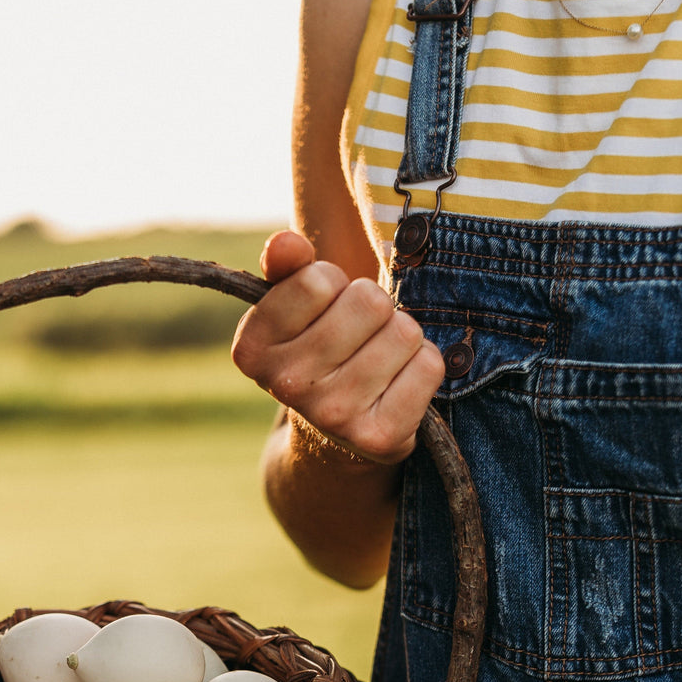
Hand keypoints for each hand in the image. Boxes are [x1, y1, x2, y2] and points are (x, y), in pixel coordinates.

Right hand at [232, 231, 443, 465]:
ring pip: (404, 332)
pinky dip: (424, 364)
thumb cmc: (320, 348)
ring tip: (380, 357)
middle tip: (361, 333)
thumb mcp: (293, 306)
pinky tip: (400, 381)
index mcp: (253, 349)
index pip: (316, 281)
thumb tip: (287, 244)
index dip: (334, 283)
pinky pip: (428, 365)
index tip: (326, 307)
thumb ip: (287, 266)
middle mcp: (287, 386)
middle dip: (374, 307)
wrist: (337, 434)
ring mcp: (334, 415)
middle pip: (369, 302)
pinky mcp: (380, 437)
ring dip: (401, 336)